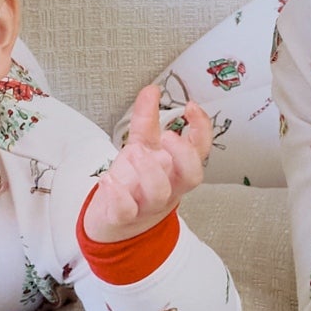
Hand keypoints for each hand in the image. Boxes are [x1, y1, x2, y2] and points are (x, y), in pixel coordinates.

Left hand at [87, 85, 211, 243]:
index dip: (202, 129)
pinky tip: (108, 179)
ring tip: (134, 152)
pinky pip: (125, 210)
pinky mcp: (124, 216)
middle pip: (193, 176)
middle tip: (169, 136)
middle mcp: (169, 187)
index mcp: (177, 168)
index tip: (191, 107)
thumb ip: (147, 119)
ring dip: (149, 170)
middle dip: (184, 155)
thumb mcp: (143, 146)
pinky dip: (117, 195)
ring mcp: (148, 204)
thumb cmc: (135, 182)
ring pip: (159, 192)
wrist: (116, 220)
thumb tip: (152, 90)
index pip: (201, 150)